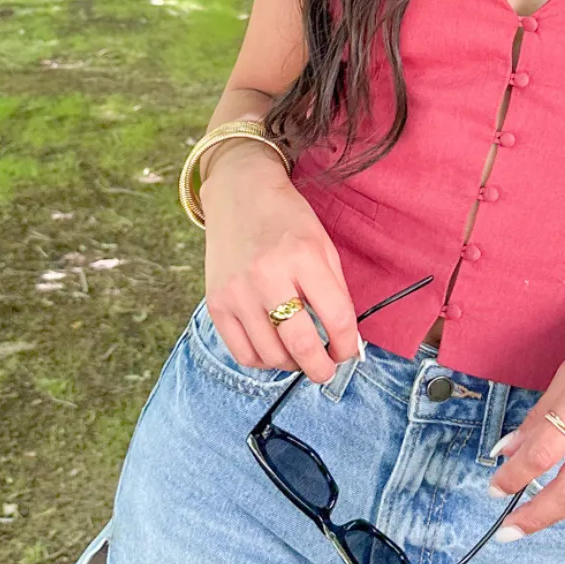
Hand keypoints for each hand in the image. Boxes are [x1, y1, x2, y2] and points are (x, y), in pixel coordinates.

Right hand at [201, 142, 359, 383]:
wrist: (239, 193)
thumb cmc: (287, 219)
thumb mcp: (322, 245)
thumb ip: (335, 291)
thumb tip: (346, 339)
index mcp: (304, 257)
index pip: (336, 318)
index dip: (347, 345)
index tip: (348, 351)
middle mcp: (268, 276)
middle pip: (301, 345)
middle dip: (321, 368)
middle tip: (326, 370)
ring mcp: (238, 292)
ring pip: (271, 355)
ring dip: (291, 364)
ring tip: (300, 355)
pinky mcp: (216, 303)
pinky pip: (242, 353)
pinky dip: (262, 361)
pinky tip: (274, 350)